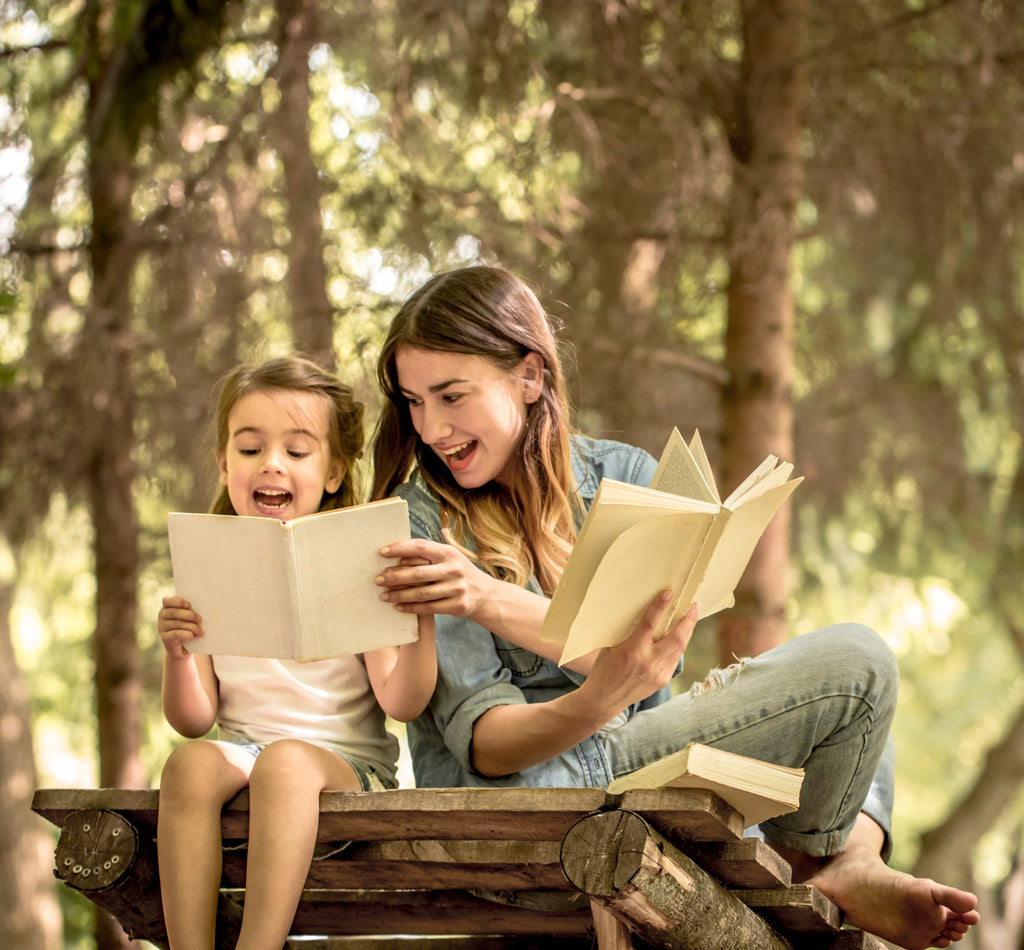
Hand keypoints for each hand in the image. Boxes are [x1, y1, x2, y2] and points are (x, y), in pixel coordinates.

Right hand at [158, 595, 202, 658]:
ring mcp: (162, 627)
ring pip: (177, 623)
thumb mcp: (189, 616)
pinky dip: (185, 634)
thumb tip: (206, 606)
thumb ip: (192, 609)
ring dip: (191, 626)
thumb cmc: (188, 626)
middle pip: (174, 612)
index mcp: (167, 606)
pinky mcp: (165, 638)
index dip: (178, 602)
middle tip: (200, 619)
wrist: (183, 647)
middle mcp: (162, 615)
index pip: (167, 600)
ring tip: (200, 631)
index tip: (189, 605)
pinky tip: (192, 636)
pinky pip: (175, 634)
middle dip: (189, 615)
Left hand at [376, 539, 493, 617]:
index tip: (382, 552)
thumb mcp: (448, 557)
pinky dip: (410, 608)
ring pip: (421, 593)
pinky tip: (397, 606)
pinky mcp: (457, 605)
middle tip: (377, 580)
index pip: (421, 547)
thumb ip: (427, 554)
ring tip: (383, 595)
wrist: (484, 593)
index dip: (400, 548)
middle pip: (418, 573)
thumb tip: (396, 554)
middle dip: (395, 577)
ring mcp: (457, 588)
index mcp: (449, 553)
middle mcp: (454, 569)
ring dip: (399, 594)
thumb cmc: (456, 571)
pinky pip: (428, 608)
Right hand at [580, 590, 696, 717]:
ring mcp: (658, 673)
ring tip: (692, 617)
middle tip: (695, 605)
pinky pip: (675, 659)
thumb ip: (628, 632)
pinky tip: (681, 637)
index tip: (669, 593)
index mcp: (632, 650)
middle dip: (689, 619)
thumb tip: (644, 613)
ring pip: (680, 648)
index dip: (660, 606)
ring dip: (688, 631)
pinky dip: (679, 646)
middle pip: (676, 637)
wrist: (604, 699)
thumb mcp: (611, 646)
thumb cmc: (604, 668)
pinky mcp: (662, 680)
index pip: (649, 623)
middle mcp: (648, 662)